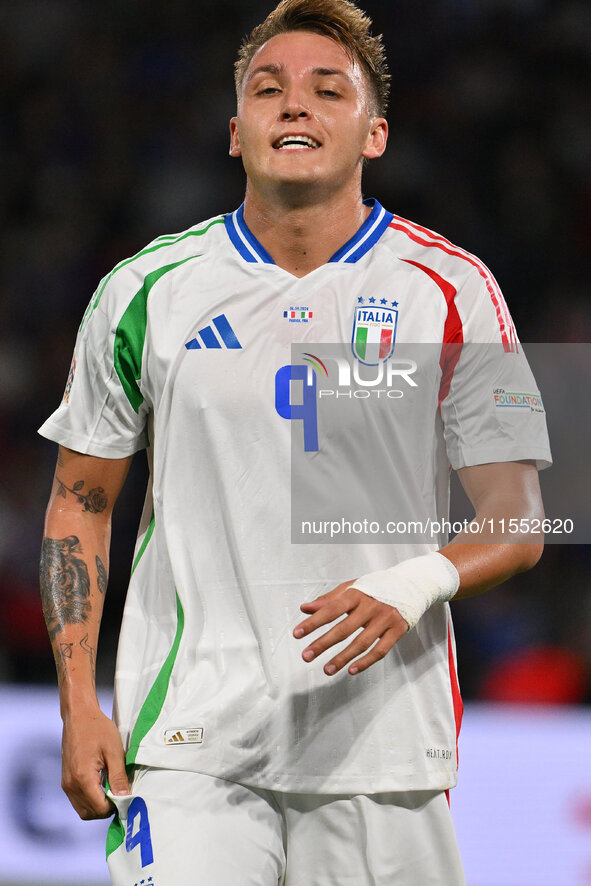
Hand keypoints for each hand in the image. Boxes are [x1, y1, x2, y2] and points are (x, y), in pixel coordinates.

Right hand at [61, 703, 129, 819]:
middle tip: (120, 793)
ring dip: (98, 806)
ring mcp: (66, 784)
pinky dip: (90, 799)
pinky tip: (102, 784)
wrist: (79, 716)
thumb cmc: (98, 729)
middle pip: (90, 813)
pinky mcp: (65, 780)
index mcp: (82, 778)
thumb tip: (126, 798)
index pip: (100, 808)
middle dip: (107, 809)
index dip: (116, 806)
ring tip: (112, 788)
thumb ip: (118, 777)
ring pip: (83, 810)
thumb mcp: (114, 751)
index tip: (127, 796)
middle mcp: (70, 785)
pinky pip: (78, 800)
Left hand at [293, 580, 407, 675]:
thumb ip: (328, 599)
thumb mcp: (352, 587)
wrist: (411, 584)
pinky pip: (380, 650)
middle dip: (323, 643)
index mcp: (357, 594)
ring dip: (342, 658)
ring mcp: (385, 619)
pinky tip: (352, 670)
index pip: (331, 609)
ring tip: (326, 669)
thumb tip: (305, 608)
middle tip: (306, 656)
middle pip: (344, 628)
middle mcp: (371, 606)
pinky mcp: (397, 630)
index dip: (313, 622)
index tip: (297, 634)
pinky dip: (366, 662)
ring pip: (362, 643)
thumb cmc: (376, 587)